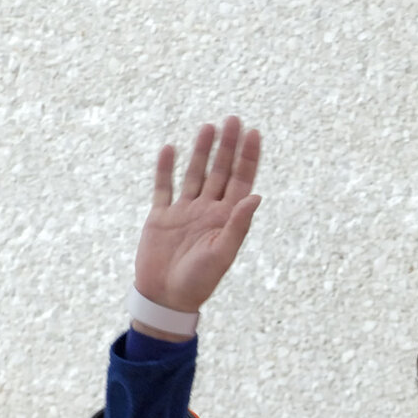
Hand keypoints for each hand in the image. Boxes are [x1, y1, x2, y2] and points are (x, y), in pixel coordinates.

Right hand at [131, 116, 262, 336]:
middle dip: (227, 146)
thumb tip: (256, 196)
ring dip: (201, 151)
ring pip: (195, 173)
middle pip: (220, 171)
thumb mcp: (222, 253)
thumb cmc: (198, 281)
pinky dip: (166, 169)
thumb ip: (238, 225)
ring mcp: (184, 211)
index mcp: (226, 218)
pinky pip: (164, 187)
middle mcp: (207, 210)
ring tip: (208, 126)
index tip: (253, 132)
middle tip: (233, 119)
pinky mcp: (161, 216)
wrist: (165, 298)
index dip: (248, 157)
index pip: (241, 181)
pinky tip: (170, 149)